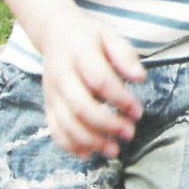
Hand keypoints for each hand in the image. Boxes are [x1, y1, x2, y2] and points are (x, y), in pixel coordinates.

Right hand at [40, 14, 145, 158]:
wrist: (55, 34)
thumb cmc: (89, 38)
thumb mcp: (110, 36)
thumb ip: (125, 56)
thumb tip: (140, 78)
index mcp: (79, 55)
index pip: (99, 81)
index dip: (120, 99)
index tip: (138, 111)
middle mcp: (62, 76)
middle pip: (81, 107)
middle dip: (107, 124)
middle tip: (129, 133)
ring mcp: (52, 93)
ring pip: (66, 123)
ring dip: (91, 141)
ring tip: (114, 150)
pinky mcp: (48, 106)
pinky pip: (55, 130)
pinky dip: (70, 145)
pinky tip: (89, 153)